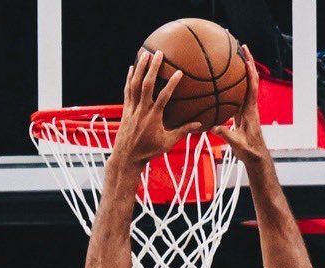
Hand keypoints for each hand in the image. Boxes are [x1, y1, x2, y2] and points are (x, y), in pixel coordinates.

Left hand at [112, 49, 201, 169]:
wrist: (126, 157)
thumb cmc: (149, 151)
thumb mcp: (167, 144)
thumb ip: (182, 132)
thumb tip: (199, 125)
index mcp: (153, 118)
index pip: (164, 97)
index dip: (171, 84)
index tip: (179, 72)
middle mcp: (142, 110)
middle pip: (147, 84)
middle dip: (152, 67)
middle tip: (159, 53)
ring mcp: (132, 108)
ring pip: (135, 84)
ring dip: (140, 67)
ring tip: (145, 54)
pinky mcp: (125, 109)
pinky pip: (127, 90)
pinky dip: (130, 78)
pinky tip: (132, 68)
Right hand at [211, 45, 267, 166]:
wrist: (257, 158)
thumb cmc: (249, 151)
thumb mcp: (237, 144)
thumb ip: (226, 135)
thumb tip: (213, 126)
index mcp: (250, 111)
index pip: (252, 86)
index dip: (250, 71)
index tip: (245, 57)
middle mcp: (250, 106)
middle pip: (251, 79)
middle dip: (248, 62)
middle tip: (241, 47)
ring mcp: (248, 109)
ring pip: (247, 85)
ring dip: (243, 70)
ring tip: (235, 57)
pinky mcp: (244, 113)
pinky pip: (241, 94)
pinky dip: (237, 84)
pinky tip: (229, 80)